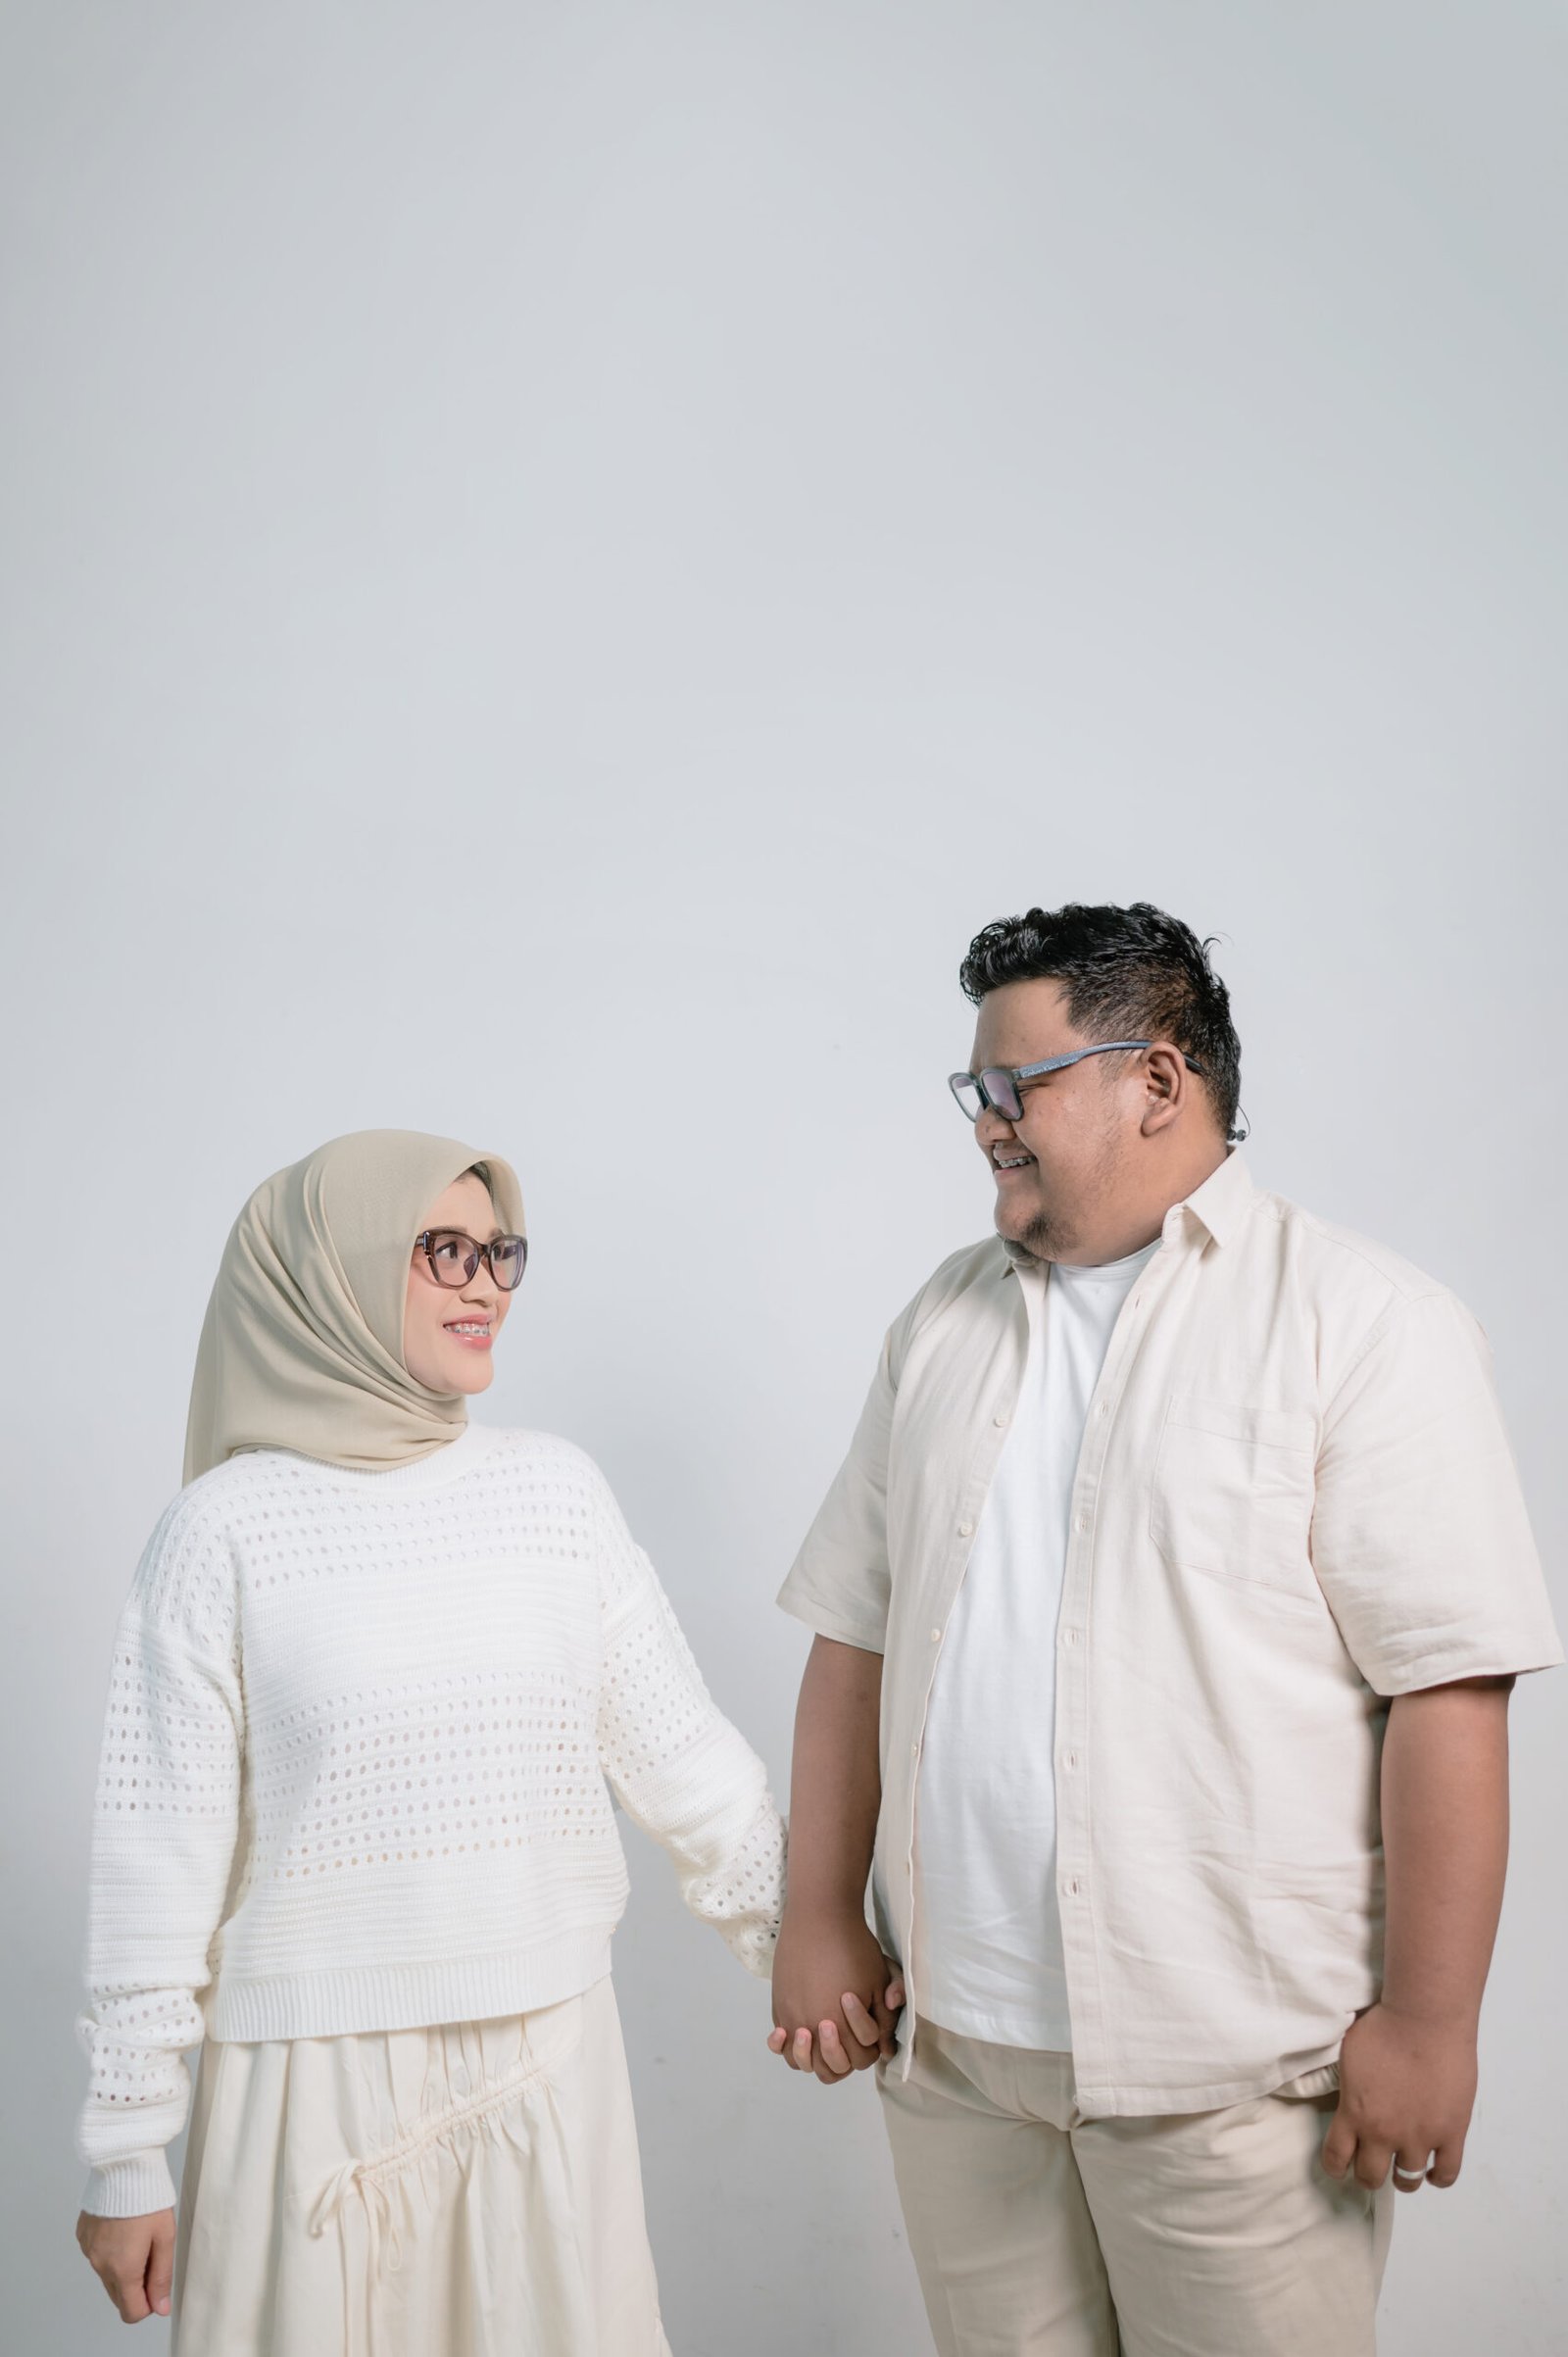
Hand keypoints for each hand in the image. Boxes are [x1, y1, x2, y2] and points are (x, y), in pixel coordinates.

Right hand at [76, 2208, 175, 2320]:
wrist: (123, 2165)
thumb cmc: (148, 2199)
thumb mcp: (165, 2238)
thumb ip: (162, 2276)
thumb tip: (160, 2308)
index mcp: (122, 2269)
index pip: (131, 2312)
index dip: (148, 2305)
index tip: (158, 2284)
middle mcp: (100, 2265)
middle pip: (119, 2296)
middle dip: (137, 2287)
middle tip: (152, 2255)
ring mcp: (88, 2251)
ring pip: (107, 2276)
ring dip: (123, 2269)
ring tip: (138, 2237)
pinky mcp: (83, 2236)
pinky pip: (97, 2256)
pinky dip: (110, 2252)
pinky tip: (122, 2228)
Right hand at [767, 1908, 904, 2085]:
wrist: (820, 1917)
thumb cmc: (854, 1947)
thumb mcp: (879, 1982)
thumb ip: (884, 2019)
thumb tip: (884, 2049)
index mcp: (842, 2026)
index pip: (858, 2059)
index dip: (867, 2048)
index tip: (866, 2024)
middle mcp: (814, 2028)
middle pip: (831, 2067)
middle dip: (843, 2055)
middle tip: (844, 2030)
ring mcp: (793, 2019)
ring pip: (802, 2062)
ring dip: (813, 2057)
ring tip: (817, 2034)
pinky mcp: (779, 2008)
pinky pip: (779, 2044)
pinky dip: (785, 2047)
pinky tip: (793, 2034)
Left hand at [1321, 2003, 1477, 2192]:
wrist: (1424, 2018)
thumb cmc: (1384, 2026)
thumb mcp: (1348, 2055)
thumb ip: (1347, 2087)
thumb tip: (1347, 2098)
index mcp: (1354, 2113)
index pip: (1336, 2157)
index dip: (1336, 2166)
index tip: (1339, 2166)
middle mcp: (1384, 2133)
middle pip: (1371, 2176)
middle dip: (1368, 2174)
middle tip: (1372, 2165)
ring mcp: (1420, 2137)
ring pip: (1408, 2180)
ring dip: (1402, 2177)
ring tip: (1402, 2167)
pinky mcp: (1451, 2133)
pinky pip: (1447, 2173)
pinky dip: (1438, 2178)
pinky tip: (1432, 2171)